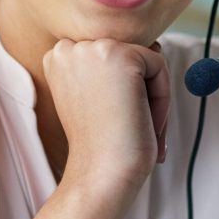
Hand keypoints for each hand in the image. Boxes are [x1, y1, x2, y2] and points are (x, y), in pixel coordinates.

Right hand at [42, 38, 169, 190]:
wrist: (101, 173)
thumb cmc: (103, 145)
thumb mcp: (98, 98)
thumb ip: (111, 69)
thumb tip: (154, 45)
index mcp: (57, 58)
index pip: (109, 55)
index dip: (121, 90)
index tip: (115, 122)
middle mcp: (68, 47)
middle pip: (128, 53)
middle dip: (138, 91)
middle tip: (130, 127)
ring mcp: (92, 48)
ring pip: (145, 59)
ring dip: (150, 95)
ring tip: (136, 125)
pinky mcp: (120, 53)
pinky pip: (159, 65)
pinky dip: (161, 97)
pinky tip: (143, 120)